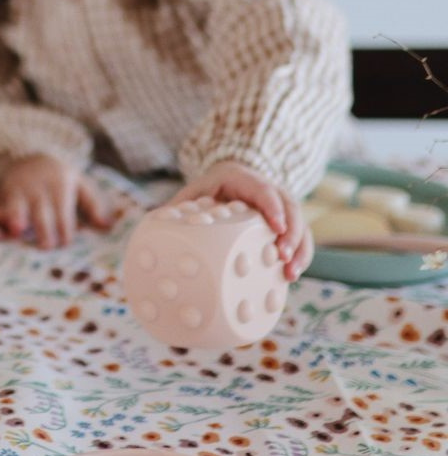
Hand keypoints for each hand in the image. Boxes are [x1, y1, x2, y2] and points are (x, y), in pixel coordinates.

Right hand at [0, 154, 112, 248]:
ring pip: (19, 205)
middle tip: (46, 247)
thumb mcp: (79, 184)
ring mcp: (20, 187)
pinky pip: (1, 204)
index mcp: (61, 185)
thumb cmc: (57, 179)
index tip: (65, 243)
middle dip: (44, 228)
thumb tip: (106, 225)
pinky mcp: (4, 191)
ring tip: (16, 231)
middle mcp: (40, 186)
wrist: (27, 154)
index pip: (63, 211)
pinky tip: (0, 226)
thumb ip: (93, 204)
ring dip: (17, 218)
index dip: (65, 228)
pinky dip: (0, 214)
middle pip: (43, 210)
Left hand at [168, 160, 309, 280]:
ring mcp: (283, 207)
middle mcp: (271, 191)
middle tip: (283, 257)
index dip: (273, 209)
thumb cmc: (208, 188)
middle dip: (291, 234)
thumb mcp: (194, 192)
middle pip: (292, 209)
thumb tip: (154, 226)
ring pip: (301, 225)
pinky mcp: (286, 224)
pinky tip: (290, 276)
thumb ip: (181, 207)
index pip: (266, 191)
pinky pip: (300, 238)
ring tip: (290, 274)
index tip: (275, 228)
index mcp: (247, 180)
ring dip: (300, 249)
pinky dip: (299, 256)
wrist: (228, 179)